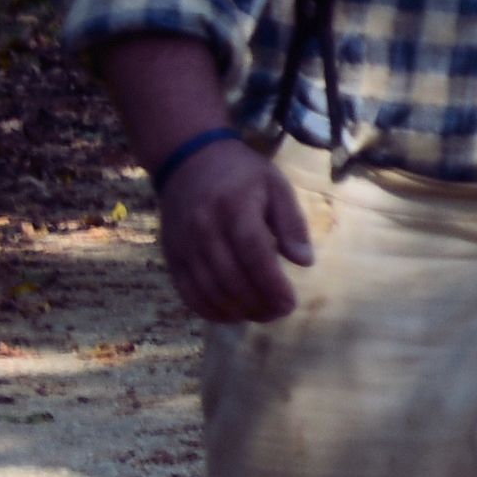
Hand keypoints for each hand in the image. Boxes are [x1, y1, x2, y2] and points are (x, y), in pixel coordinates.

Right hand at [155, 136, 313, 325]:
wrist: (188, 161)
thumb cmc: (242, 174)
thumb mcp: (276, 186)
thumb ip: (291, 223)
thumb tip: (305, 262)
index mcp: (234, 207)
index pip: (253, 253)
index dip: (271, 283)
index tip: (290, 303)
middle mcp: (204, 229)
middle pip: (230, 277)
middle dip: (258, 303)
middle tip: (280, 312)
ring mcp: (183, 245)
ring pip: (208, 289)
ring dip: (237, 310)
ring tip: (262, 315)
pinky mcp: (171, 256)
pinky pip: (187, 292)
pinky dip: (209, 310)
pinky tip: (232, 315)